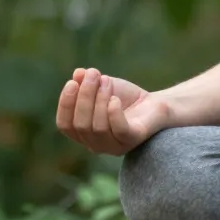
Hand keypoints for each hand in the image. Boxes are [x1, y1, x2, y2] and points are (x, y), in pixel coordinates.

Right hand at [55, 67, 170, 155]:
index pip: (65, 125)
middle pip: (80, 125)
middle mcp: (96, 145)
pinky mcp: (133, 140)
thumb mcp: (101, 86)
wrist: (154, 105)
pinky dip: (114, 113)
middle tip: (93, 73)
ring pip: (98, 128)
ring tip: (107, 81)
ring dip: (100, 99)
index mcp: (83, 134)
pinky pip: (119, 130)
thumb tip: (77, 73)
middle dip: (85, 95)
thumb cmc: (124, 98)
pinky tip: (115, 99)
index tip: (72, 82)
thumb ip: (87, 81)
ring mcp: (114, 146)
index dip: (65, 104)